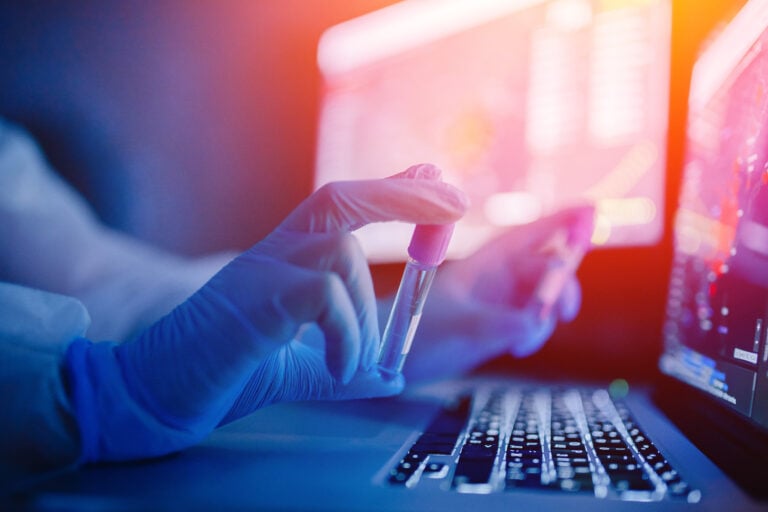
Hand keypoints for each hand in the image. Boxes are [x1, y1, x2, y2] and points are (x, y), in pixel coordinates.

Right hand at [64, 164, 468, 461]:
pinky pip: (323, 296)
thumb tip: (392, 373)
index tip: (434, 179)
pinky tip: (341, 368)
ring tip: (354, 365)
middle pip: (340, 198)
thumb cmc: (225, 373)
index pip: (342, 207)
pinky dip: (346, 336)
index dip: (390, 189)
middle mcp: (274, 251)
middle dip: (402, 195)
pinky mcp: (253, 298)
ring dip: (366, 317)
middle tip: (456, 202)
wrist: (157, 393)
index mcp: (286, 258)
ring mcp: (260, 269)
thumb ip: (346, 365)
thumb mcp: (301, 368)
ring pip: (340, 258)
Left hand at [399, 205, 593, 381]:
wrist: (396, 359)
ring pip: (544, 297)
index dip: (561, 221)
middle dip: (560, 286)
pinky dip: (535, 332)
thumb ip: (500, 323)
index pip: (530, 234)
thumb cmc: (420, 334)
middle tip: (562, 311)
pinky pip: (533, 321)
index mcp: (486, 262)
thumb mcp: (461, 327)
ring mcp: (500, 300)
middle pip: (546, 267)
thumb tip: (536, 322)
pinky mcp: (500, 324)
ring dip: (547, 316)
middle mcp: (497, 277)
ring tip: (524, 341)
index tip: (591, 211)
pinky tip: (518, 347)